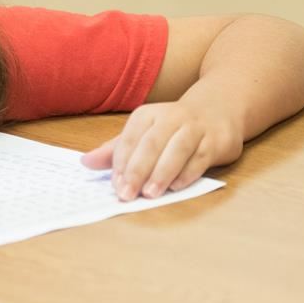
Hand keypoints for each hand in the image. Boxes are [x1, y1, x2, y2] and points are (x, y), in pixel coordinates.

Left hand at [80, 101, 242, 200]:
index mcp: (147, 115)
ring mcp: (195, 129)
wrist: (218, 108)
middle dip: (137, 170)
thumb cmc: (173, 126)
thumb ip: (116, 150)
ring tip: (149, 193)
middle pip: (151, 144)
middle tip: (126, 194)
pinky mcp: (216, 141)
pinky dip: (187, 173)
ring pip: (177, 149)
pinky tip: (175, 187)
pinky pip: (200, 158)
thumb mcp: (143, 133)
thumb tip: (85, 162)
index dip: (121, 162)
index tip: (115, 185)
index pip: (130, 138)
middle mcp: (171, 118)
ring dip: (161, 172)